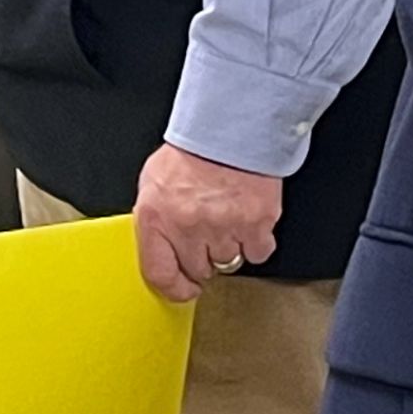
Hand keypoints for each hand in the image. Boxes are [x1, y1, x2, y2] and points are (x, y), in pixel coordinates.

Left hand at [133, 143, 280, 298]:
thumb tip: (159, 247)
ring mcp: (223, 227)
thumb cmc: (192, 150)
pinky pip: (257, 253)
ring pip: (229, 262)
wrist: (230, 125)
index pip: (159, 273)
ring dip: (230, 246)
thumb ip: (155, 218)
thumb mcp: (155, 181)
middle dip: (203, 257)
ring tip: (227, 218)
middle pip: (198, 269)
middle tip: (208, 235)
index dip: (174, 288)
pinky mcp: (256, 224)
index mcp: (156, 217)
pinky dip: (256, 241)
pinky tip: (248, 220)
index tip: (184, 288)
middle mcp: (188, 227)